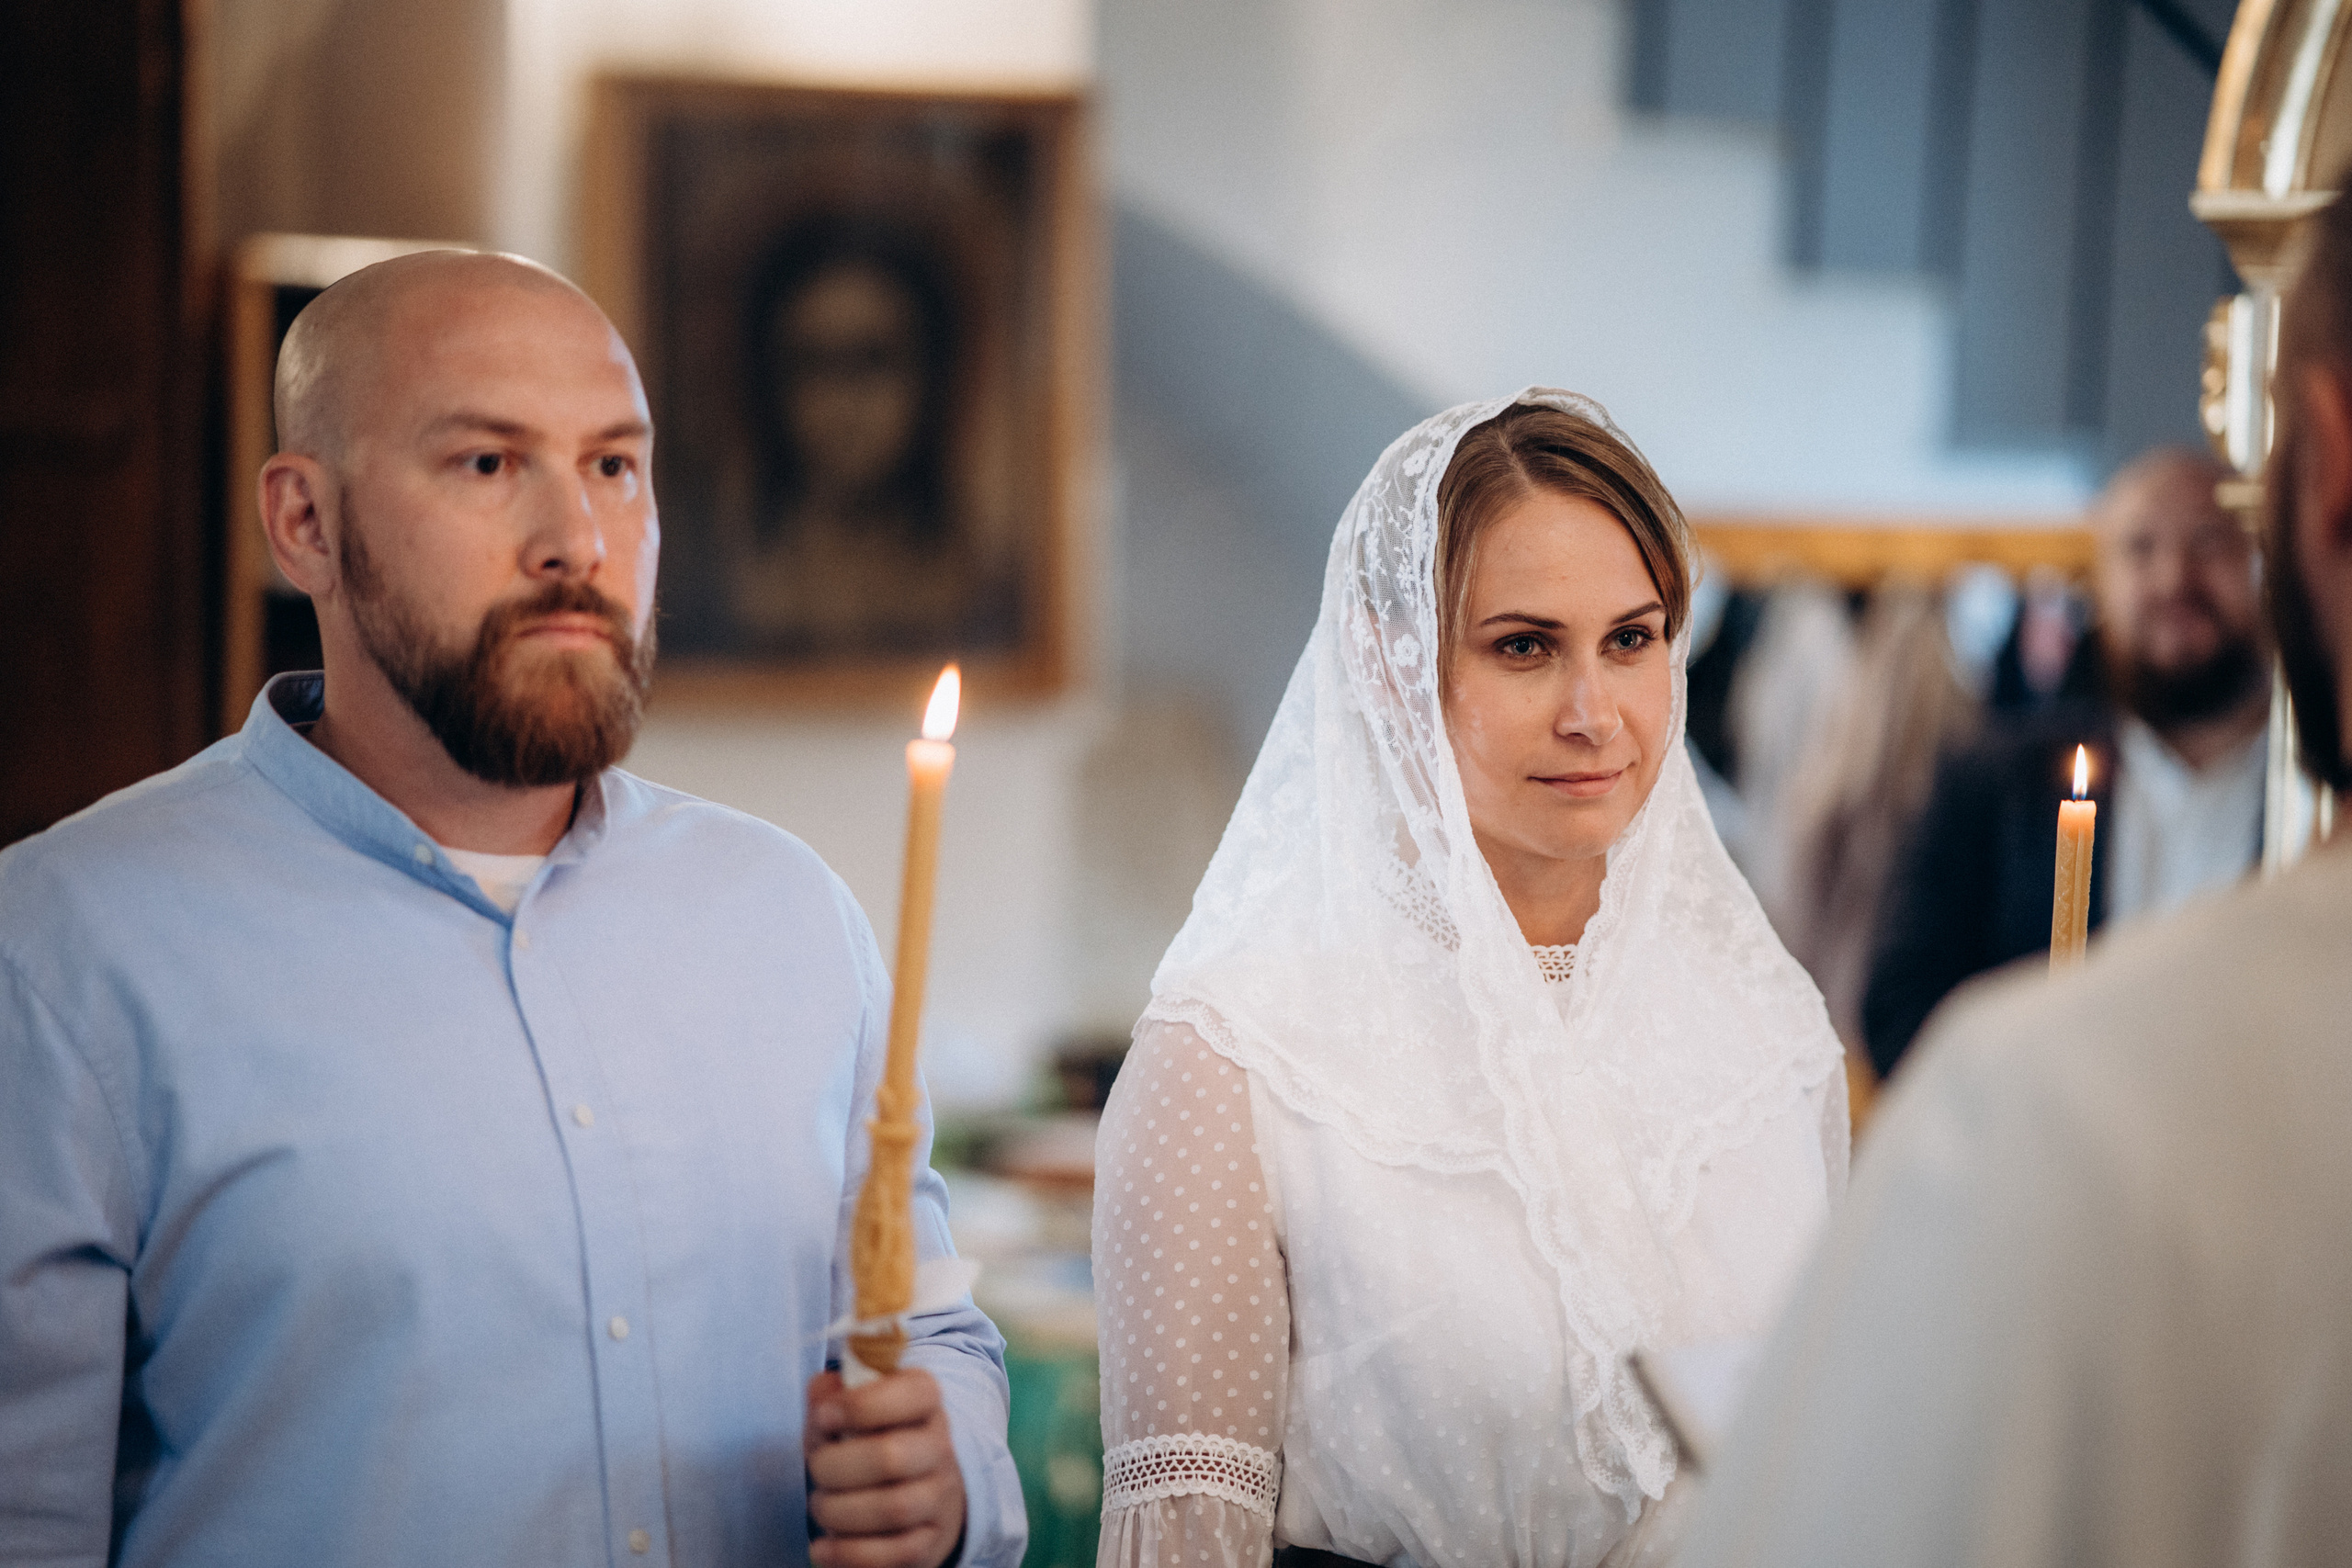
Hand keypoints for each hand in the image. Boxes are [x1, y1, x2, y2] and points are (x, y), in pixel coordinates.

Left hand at [806, 1368, 966, 1567]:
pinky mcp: (931, 1542)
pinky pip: (895, 1554)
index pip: (916, 1393)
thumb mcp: (849, 1409)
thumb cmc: (868, 1439)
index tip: (824, 1416)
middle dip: (835, 1467)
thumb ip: (831, 1393)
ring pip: (895, 1509)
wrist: (914, 1487)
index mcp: (925, 1402)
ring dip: (839, 1512)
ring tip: (821, 1506)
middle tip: (816, 1469)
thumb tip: (823, 1390)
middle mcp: (940, 1447)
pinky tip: (823, 1548)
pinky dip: (849, 1554)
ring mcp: (940, 1498)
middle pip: (893, 1457)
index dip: (862, 1405)